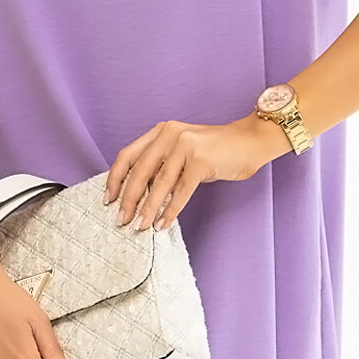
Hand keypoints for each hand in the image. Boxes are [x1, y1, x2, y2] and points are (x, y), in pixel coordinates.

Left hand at [104, 114, 281, 231]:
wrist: (250, 141)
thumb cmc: (217, 150)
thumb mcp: (183, 151)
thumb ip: (162, 166)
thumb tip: (139, 195)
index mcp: (161, 131)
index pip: (127, 155)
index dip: (115, 179)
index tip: (108, 199)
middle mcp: (170, 135)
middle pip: (139, 170)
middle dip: (127, 198)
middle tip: (121, 219)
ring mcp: (186, 146)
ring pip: (158, 183)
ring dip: (146, 208)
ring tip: (139, 226)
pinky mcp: (201, 161)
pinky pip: (180, 191)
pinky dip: (170, 210)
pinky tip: (162, 224)